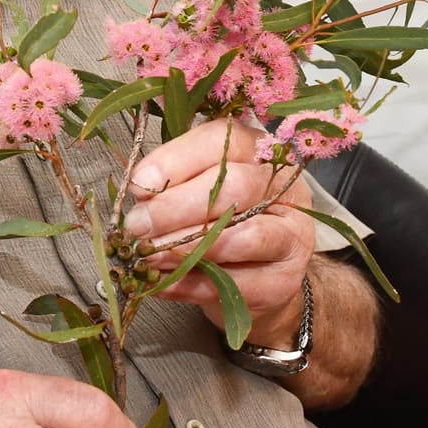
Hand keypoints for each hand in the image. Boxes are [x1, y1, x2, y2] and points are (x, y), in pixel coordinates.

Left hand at [125, 118, 315, 349]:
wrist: (258, 274)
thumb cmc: (220, 220)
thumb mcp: (196, 190)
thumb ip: (172, 185)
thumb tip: (140, 192)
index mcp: (255, 151)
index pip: (219, 142)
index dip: (175, 161)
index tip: (139, 184)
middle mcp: (281, 187)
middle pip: (234, 188)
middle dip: (176, 208)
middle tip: (138, 226)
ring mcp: (290, 234)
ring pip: (242, 237)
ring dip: (186, 248)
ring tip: (148, 256)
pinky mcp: (284, 279)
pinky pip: (236, 283)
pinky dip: (192, 284)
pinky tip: (163, 282)